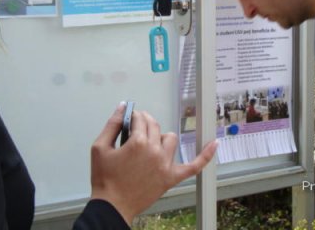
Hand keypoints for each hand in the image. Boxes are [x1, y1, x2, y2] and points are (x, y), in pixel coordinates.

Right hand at [89, 103, 217, 224]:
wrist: (112, 206)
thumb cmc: (104, 179)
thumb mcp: (100, 147)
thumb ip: (112, 124)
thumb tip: (122, 107)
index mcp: (138, 142)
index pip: (140, 119)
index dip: (134, 116)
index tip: (130, 118)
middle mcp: (155, 151)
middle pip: (154, 126)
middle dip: (145, 122)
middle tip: (137, 127)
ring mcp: (165, 164)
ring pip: (170, 139)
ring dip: (161, 136)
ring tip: (151, 141)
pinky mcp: (171, 178)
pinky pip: (194, 166)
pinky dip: (205, 155)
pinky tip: (214, 143)